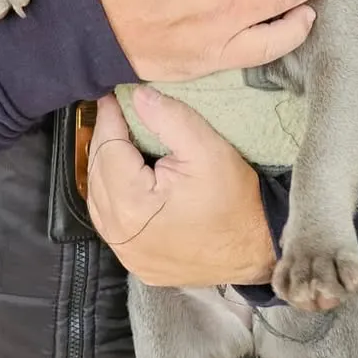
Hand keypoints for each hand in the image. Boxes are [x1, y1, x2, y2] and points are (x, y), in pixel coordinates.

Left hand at [86, 88, 274, 286]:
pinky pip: (109, 220)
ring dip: (104, 165)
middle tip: (115, 111)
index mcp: (133, 206)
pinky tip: (123, 175)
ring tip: (118, 138)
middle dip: (105, 138)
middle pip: (97, 171)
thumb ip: (169, 117)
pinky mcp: (136, 262)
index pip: (107, 148)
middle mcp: (121, 234)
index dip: (109, 117)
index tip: (112, 95)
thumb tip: (137, 96)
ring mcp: (127, 253)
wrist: (259, 249)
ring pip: (97, 197)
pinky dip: (111, 193)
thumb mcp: (207, 149)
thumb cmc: (236, 200)